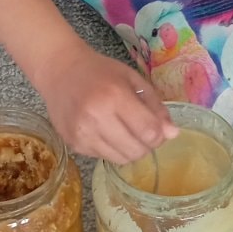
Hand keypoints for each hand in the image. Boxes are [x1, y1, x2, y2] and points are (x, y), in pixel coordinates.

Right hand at [38, 49, 178, 162]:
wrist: (60, 72)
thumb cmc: (100, 72)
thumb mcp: (132, 79)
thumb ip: (155, 106)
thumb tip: (173, 134)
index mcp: (115, 96)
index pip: (149, 132)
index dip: (159, 134)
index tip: (156, 127)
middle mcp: (96, 118)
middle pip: (136, 151)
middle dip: (146, 145)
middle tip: (141, 130)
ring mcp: (82, 134)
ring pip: (121, 159)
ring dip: (129, 149)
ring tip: (123, 131)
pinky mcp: (73, 144)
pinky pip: (103, 157)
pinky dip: (111, 148)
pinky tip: (105, 131)